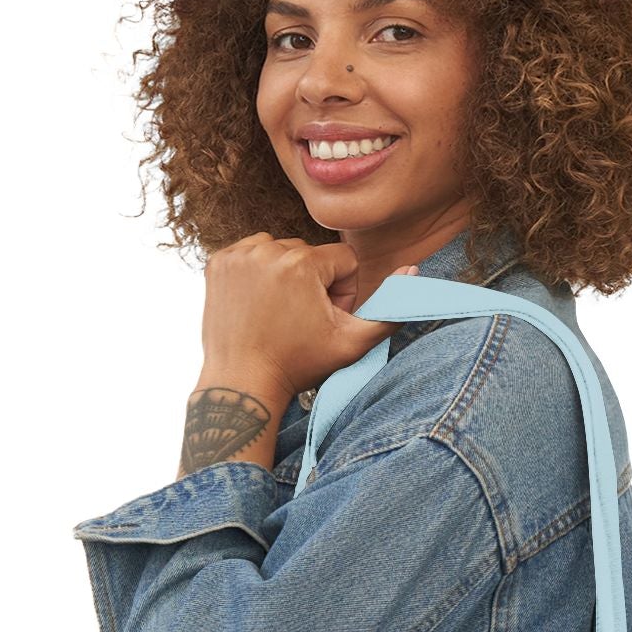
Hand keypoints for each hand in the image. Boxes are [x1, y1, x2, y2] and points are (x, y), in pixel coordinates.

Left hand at [198, 233, 419, 407]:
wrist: (243, 382)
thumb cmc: (298, 365)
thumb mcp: (352, 343)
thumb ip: (390, 310)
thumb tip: (413, 270)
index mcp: (303, 264)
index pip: (342, 260)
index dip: (342, 292)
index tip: (324, 318)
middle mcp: (268, 251)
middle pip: (311, 253)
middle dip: (314, 281)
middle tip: (300, 320)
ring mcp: (239, 256)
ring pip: (280, 250)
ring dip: (286, 273)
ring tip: (279, 311)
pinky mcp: (218, 262)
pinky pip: (251, 253)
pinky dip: (258, 272)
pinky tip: (258, 302)